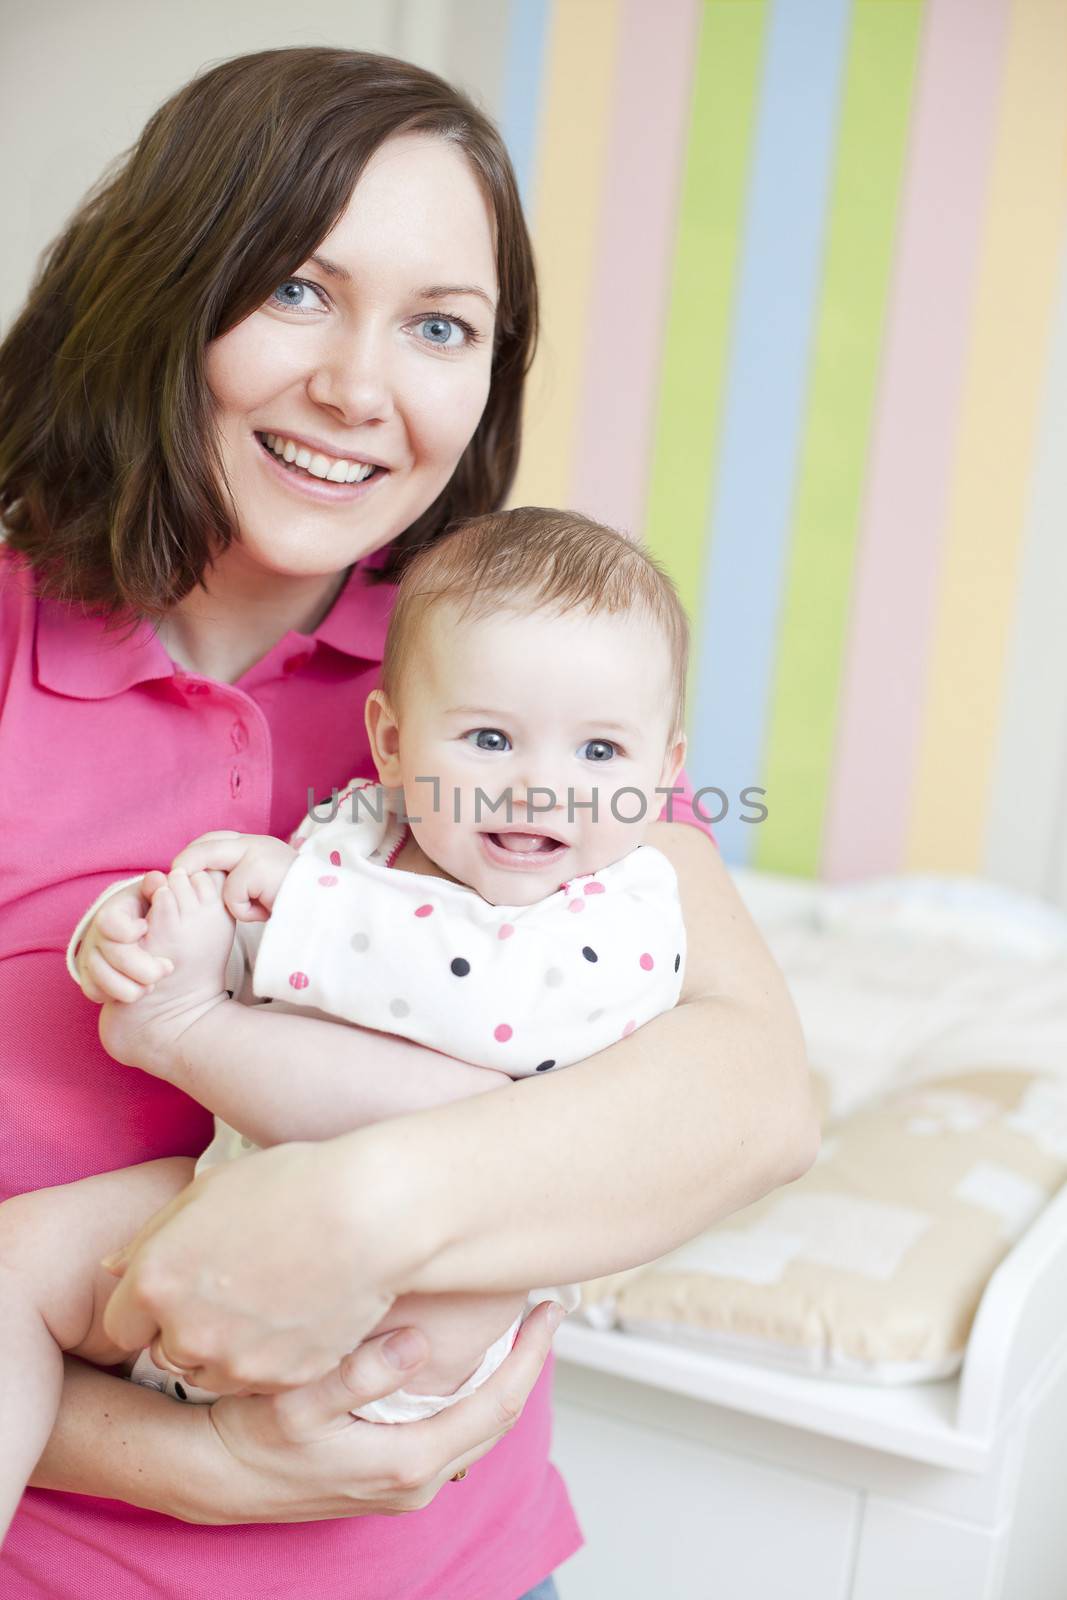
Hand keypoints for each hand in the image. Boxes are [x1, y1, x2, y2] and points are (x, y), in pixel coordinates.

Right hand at [76, 873, 171, 1001]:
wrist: (133, 928)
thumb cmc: (146, 910)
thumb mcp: (151, 896)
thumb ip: (156, 889)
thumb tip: (158, 880)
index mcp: (110, 913)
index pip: (108, 923)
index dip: (128, 930)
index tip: (146, 928)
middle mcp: (95, 936)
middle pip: (112, 956)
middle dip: (144, 968)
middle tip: (167, 967)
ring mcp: (89, 958)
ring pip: (104, 981)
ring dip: (134, 987)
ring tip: (153, 983)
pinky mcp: (88, 978)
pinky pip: (95, 993)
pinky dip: (117, 996)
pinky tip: (138, 989)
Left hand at [102, 1137, 414, 1392]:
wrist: (371, 1216)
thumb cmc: (290, 1184)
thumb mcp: (208, 1191)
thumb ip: (152, 1237)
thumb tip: (111, 1269)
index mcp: (156, 1282)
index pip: (121, 1325)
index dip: (150, 1305)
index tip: (183, 1285)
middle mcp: (188, 1332)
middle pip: (166, 1353)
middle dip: (187, 1328)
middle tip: (232, 1289)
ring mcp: (238, 1363)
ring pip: (211, 1374)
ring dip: (226, 1350)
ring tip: (266, 1302)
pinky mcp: (285, 1381)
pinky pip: (260, 1382)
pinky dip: (270, 1359)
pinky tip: (296, 1315)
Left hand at [171, 831, 297, 921]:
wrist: (326, 909)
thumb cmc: (296, 905)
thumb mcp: (264, 887)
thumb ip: (240, 879)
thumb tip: (205, 883)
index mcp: (257, 844)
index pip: (213, 839)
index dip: (195, 854)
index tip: (184, 874)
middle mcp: (256, 842)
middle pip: (205, 844)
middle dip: (185, 862)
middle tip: (176, 880)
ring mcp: (257, 851)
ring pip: (212, 865)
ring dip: (221, 893)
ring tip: (243, 908)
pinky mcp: (257, 867)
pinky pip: (232, 894)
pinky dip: (244, 911)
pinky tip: (266, 913)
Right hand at [196, 1304, 562, 1523]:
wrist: (216, 1478)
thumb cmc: (252, 1436)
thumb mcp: (298, 1401)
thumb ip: (357, 1372)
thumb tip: (417, 1344)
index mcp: (406, 1462)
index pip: (497, 1405)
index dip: (531, 1356)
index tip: (552, 1310)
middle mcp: (416, 1481)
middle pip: (498, 1417)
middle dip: (527, 1363)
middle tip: (545, 1308)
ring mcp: (405, 1482)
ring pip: (477, 1425)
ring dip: (502, 1377)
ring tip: (517, 1327)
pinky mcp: (391, 1474)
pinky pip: (453, 1430)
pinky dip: (473, 1393)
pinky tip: (470, 1358)